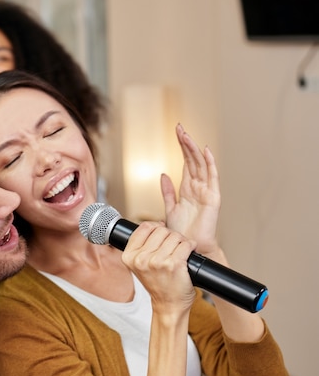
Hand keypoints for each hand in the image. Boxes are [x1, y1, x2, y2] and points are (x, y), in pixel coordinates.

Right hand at [122, 221, 195, 313]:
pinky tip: (188, 254)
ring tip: (180, 252)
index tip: (161, 236)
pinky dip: (190, 247)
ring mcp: (157, 261)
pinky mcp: (174, 265)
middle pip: (161, 230)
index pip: (144, 227)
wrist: (168, 305)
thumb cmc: (157, 284)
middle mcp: (141, 258)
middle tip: (172, 248)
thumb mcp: (140, 264)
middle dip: (170, 236)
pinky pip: (186, 244)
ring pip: (175, 236)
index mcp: (129, 256)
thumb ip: (142, 245)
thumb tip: (158, 224)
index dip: (156, 227)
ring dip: (181, 241)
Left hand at [162, 124, 220, 254]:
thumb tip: (163, 174)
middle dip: (186, 143)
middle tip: (179, 128)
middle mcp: (198, 187)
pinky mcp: (212, 198)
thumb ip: (167, 191)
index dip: (182, 147)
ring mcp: (206, 191)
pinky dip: (210, 164)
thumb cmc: (182, 231)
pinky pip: (212, 178)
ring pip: (201, 165)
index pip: (185, 162)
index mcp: (187, 188)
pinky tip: (206, 151)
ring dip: (194, 149)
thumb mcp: (170, 208)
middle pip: (192, 160)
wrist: (190, 246)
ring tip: (186, 135)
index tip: (177, 132)